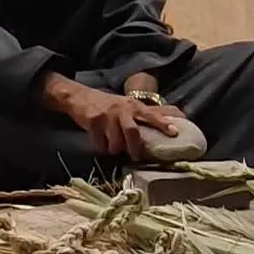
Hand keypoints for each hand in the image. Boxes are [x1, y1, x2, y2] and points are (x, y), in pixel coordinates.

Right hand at [63, 89, 184, 160]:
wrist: (79, 97)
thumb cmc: (107, 104)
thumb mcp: (127, 105)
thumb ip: (143, 115)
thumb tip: (169, 121)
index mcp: (133, 106)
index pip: (151, 115)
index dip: (162, 123)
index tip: (174, 132)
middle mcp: (122, 109)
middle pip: (132, 131)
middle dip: (135, 148)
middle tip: (136, 157)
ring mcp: (107, 115)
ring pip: (116, 142)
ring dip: (115, 149)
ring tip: (114, 148)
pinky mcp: (93, 121)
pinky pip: (100, 143)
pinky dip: (101, 148)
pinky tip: (101, 143)